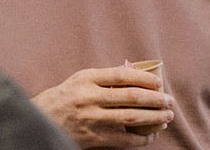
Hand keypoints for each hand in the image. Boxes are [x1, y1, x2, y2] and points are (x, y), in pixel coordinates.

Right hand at [31, 65, 174, 147]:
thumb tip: (137, 71)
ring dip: (153, 118)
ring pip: (130, 118)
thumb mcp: (80, 80)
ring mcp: (91, 119)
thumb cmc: (65, 97)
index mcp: (87, 79)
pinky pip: (122, 139)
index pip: (122, 75)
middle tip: (169, 101)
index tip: (159, 84)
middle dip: (155, 100)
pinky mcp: (92, 137)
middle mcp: (88, 98)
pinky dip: (140, 139)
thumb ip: (106, 77)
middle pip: (131, 97)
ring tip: (167, 117)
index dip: (144, 78)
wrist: (40, 120)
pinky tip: (150, 136)